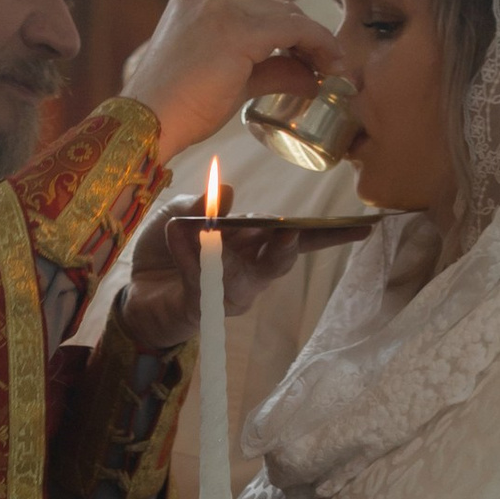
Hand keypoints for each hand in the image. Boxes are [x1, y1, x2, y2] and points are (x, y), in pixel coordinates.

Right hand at [123, 0, 342, 158]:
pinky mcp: (235, 28)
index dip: (290, 24)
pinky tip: (328, 66)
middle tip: (324, 63)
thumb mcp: (230, 77)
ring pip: (287, 12)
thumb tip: (310, 75)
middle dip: (304, 30)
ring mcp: (219, 4)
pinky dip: (317, 45)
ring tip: (328, 68)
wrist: (148, 123)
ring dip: (314, 39)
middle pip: (276, 0)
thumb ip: (270, 68)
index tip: (312, 53)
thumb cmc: (178, 107)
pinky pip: (293, 29)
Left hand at [124, 200, 319, 352]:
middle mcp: (250, 269)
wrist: (137, 290)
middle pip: (282, 259)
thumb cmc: (167, 250)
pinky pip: (201, 279)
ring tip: (247, 234)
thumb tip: (225, 192)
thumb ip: (200, 205)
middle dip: (292, 245)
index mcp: (253, 242)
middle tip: (294, 231)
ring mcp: (229, 291)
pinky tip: (178, 233)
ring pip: (247, 276)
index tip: (361, 226)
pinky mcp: (202, 306)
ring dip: (243, 254)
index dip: (327, 232)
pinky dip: (190, 255)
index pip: (294, 233)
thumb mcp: (179, 214)